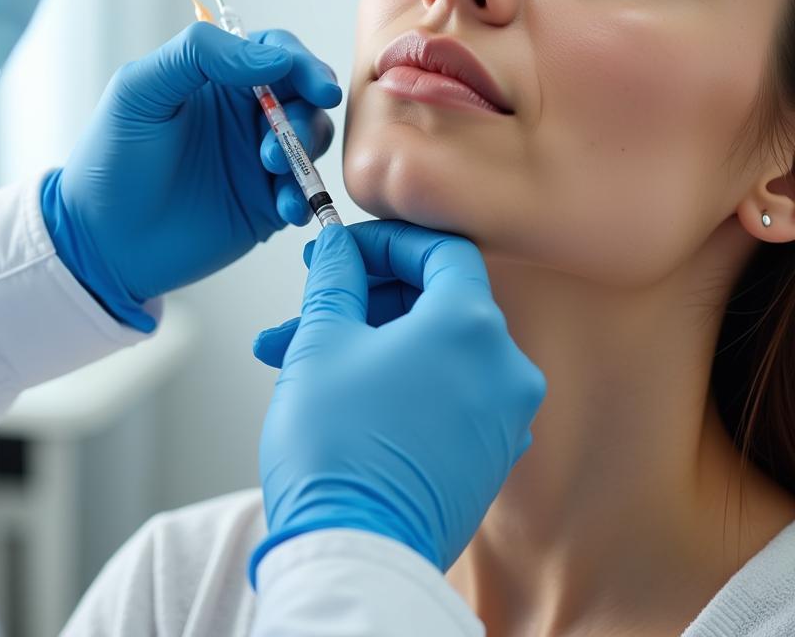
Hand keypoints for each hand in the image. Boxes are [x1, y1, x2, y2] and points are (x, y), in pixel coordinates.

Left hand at [41, 22, 340, 329]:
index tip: (316, 85)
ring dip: (303, 149)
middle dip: (308, 109)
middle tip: (292, 133)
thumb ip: (198, 55)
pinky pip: (305, 191)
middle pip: (304, 94)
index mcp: (217, 77)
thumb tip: (273, 55)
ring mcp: (259, 159)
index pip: (276, 51)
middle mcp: (244, 113)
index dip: (301, 62)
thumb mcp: (140, 89)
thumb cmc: (111, 159)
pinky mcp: (266, 204)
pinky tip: (282, 208)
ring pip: (312, 139)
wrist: (101, 242)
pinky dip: (304, 195)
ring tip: (269, 168)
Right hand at [252, 221, 545, 580]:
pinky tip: (335, 384)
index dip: (388, 241)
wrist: (356, 558)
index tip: (345, 248)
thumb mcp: (322, 341)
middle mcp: (504, 368)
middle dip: (363, 295)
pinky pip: (442, 390)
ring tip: (294, 351)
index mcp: (471, 327)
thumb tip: (339, 248)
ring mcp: (502, 416)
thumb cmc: (337, 450)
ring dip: (364, 339)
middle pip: (435, 300)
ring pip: (430, 348)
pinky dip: (394, 377)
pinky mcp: (488, 455)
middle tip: (313, 295)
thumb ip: (336, 278)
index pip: (442, 251)